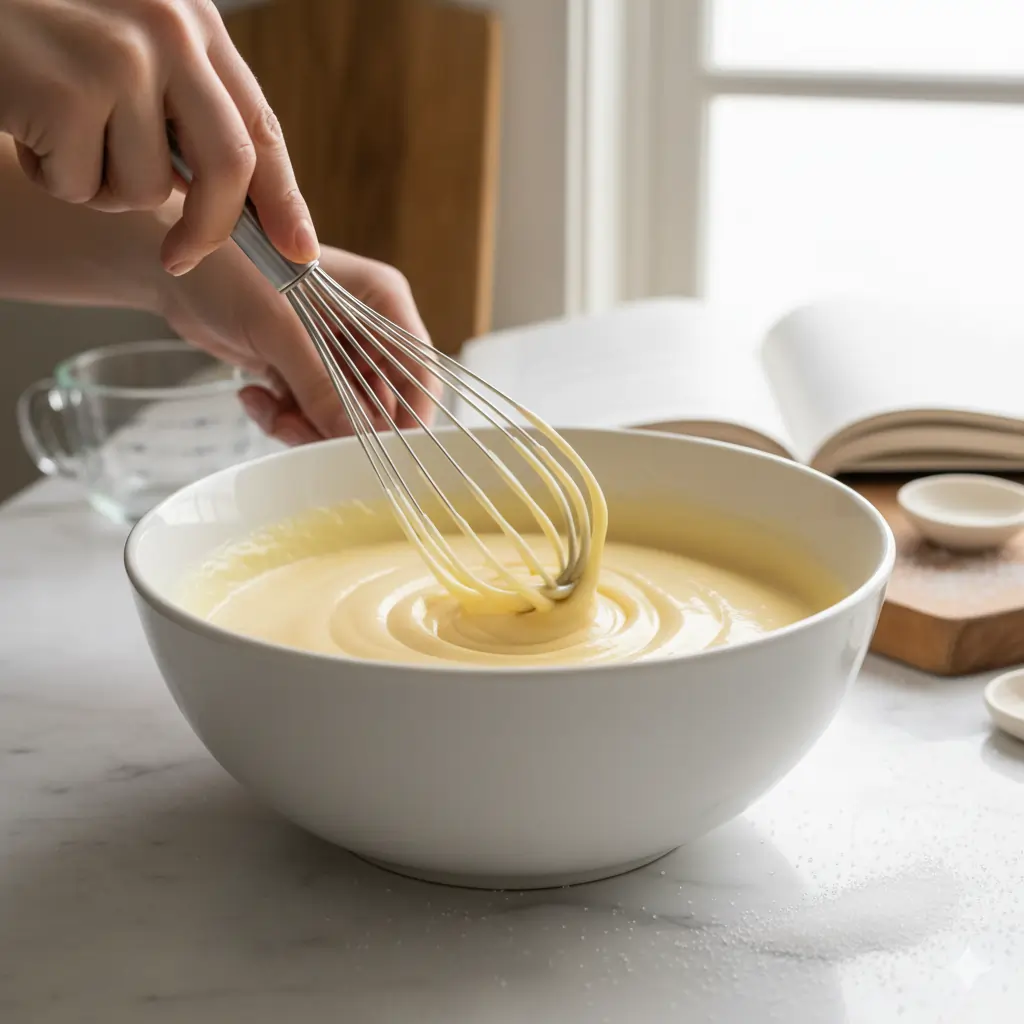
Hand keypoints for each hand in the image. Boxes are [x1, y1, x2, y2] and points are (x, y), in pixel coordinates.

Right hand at [0, 0, 316, 273]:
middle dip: (211, 231)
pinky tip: (28, 124)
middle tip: (180, 260)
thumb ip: (183, 108)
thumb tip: (231, 204)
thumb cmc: (39, 31)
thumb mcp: (130, 49)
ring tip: (58, 128)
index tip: (299, 251)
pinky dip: (52, 177)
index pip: (259, 126)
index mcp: (193, 23)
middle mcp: (170, 31)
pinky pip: (84, 186)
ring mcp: (121, 57)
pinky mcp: (69, 90)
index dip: (284, 199)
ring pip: (147, 188)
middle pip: (229, 167)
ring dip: (99, 185)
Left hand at [157, 241, 441, 444]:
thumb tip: (351, 437)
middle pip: (381, 402)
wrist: (170, 268)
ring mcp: (334, 352)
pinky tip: (252, 396)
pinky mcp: (303, 371)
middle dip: (344, 427)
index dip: (411, 414)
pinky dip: (283, 417)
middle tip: (305, 434)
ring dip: (307, 426)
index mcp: (381, 301)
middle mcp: (365, 329)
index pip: (418, 368)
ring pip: (343, 416)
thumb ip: (320, 385)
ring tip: (273, 413)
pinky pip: (310, 414)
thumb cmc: (230, 269)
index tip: (388, 452)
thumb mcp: (280, 328)